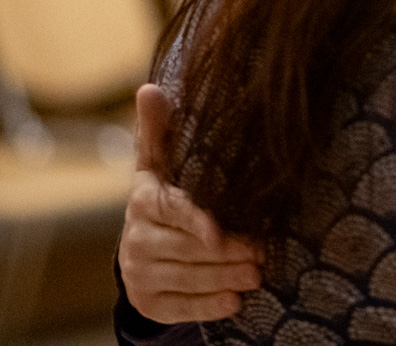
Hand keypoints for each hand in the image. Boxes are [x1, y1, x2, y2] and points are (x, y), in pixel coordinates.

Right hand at [121, 84, 259, 322]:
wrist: (146, 240)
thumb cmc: (165, 191)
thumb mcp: (161, 160)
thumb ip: (159, 130)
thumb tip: (148, 89)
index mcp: (143, 199)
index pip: (170, 211)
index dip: (194, 222)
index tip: (218, 230)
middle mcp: (135, 238)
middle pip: (184, 250)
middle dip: (224, 254)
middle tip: (260, 255)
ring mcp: (138, 272)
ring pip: (185, 279)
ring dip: (223, 279)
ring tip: (257, 275)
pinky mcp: (148, 301)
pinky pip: (178, 307)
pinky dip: (207, 306)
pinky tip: (234, 302)